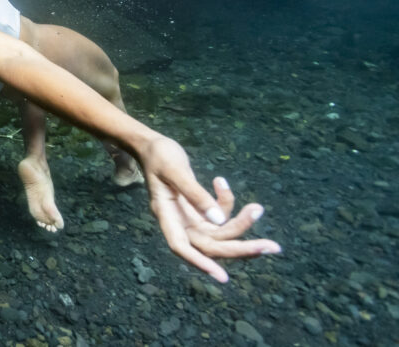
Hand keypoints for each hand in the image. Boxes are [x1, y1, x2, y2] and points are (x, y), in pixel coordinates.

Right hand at [140, 136, 281, 282]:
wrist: (152, 146)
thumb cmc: (159, 155)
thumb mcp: (175, 170)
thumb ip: (195, 194)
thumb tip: (219, 220)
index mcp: (166, 215)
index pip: (181, 246)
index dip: (200, 263)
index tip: (222, 277)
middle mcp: (179, 222)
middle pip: (210, 244)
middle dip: (240, 247)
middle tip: (272, 247)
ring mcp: (190, 218)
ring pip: (219, 232)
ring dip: (241, 223)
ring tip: (258, 209)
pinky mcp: (198, 210)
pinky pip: (219, 215)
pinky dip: (226, 202)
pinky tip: (221, 182)